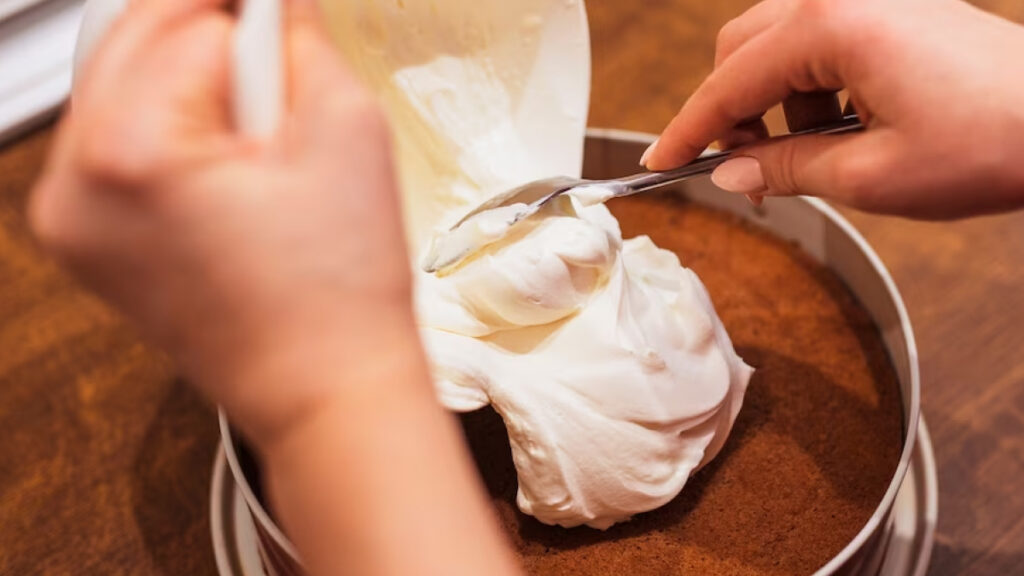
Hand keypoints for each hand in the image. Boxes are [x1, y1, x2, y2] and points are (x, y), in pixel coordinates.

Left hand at [30, 0, 415, 446]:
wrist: (325, 390)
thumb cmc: (339, 296)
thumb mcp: (347, 130)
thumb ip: (299, 35)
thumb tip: (271, 4)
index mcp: (130, 154)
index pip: (186, 18)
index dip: (255, 17)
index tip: (282, 22)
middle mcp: (73, 186)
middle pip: (133, 39)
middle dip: (214, 41)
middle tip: (279, 77)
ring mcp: (68, 220)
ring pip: (121, 85)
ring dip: (191, 86)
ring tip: (259, 148)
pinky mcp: (82, 241)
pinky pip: (113, 140)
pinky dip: (169, 131)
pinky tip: (228, 172)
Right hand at [643, 0, 1023, 218]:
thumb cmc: (993, 140)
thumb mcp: (870, 175)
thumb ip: (784, 170)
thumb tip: (732, 174)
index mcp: (831, 25)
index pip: (728, 83)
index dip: (690, 131)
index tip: (663, 162)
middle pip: (741, 50)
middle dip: (733, 114)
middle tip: (746, 171)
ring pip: (777, 46)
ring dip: (776, 105)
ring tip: (816, 156)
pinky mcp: (891, 9)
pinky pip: (820, 42)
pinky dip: (811, 89)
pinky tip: (845, 129)